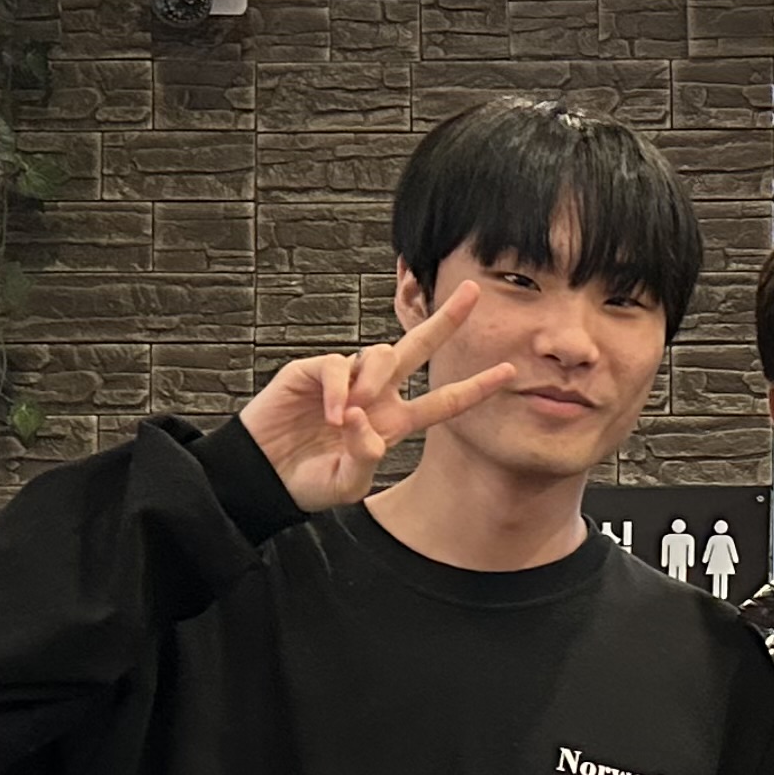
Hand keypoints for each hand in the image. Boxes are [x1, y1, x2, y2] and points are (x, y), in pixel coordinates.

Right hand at [237, 282, 521, 513]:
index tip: (509, 372)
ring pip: (378, 354)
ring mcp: (345, 380)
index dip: (475, 388)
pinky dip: (338, 388)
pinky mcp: (312, 371)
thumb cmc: (308, 481)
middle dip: (446, 320)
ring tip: (354, 411)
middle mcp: (375, 394)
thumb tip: (364, 419)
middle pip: (417, 348)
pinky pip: (336, 366)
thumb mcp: (347, 482)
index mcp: (393, 422)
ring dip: (375, 379)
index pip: (443, 400)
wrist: (264, 477)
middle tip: (473, 291)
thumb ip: (365, 456)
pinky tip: (332, 414)